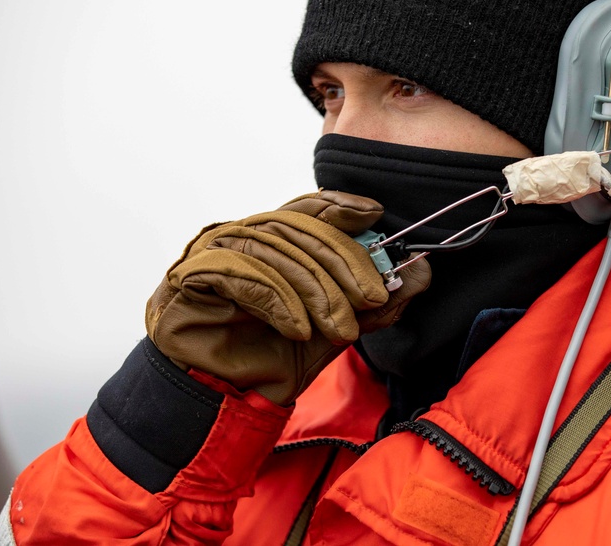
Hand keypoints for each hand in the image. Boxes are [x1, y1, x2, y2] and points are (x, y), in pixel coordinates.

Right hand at [145, 190, 430, 404]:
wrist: (225, 404)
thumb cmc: (275, 360)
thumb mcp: (338, 330)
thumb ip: (377, 303)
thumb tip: (421, 273)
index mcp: (273, 240)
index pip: (309, 207)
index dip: (341, 205)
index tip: (375, 214)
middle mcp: (242, 237)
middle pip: (298, 227)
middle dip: (343, 261)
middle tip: (372, 298)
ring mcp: (212, 252)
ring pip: (274, 247)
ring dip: (316, 289)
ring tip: (341, 329)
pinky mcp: (189, 275)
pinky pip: (240, 273)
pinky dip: (277, 300)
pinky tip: (298, 330)